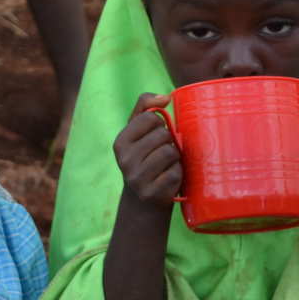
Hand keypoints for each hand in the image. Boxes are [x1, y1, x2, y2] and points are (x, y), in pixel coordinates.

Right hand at [114, 93, 180, 208]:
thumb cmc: (144, 160)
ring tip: (167, 165)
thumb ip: (145, 107)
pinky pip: (176, 172)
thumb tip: (166, 97)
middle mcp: (124, 160)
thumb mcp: (138, 134)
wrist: (142, 202)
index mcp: (120, 142)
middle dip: (169, 142)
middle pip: (163, 135)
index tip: (154, 136)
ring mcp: (137, 178)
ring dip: (175, 158)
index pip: (150, 117)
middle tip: (162, 153)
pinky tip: (168, 179)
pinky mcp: (152, 193)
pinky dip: (178, 174)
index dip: (159, 124)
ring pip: (171, 152)